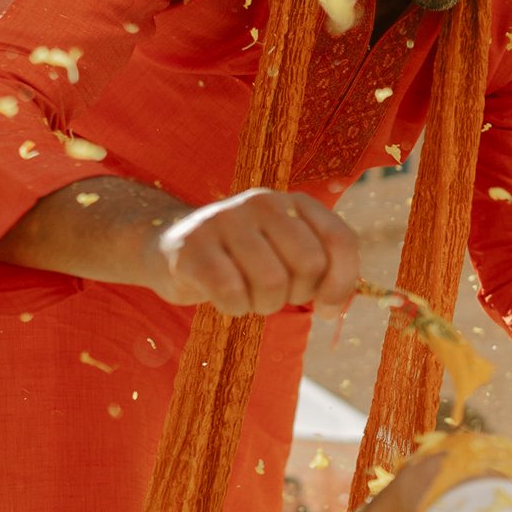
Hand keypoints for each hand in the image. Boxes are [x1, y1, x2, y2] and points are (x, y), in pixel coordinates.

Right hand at [144, 188, 359, 316]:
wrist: (169, 247)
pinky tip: (227, 301)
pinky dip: (235, 309)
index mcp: (294, 202)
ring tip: (249, 296)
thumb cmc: (242, 260)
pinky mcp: (192, 246)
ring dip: (264, 305)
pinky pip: (232, 293)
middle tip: (276, 296)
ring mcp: (225, 219)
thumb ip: (322, 269)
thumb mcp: (286, 253)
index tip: (326, 308)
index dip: (342, 283)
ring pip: (273, 282)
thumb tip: (334, 306)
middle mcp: (263, 202)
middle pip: (310, 264)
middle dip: (298, 295)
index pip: (340, 240)